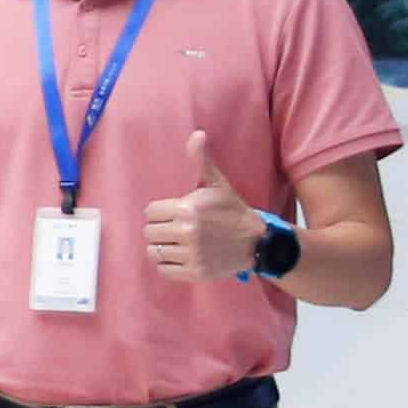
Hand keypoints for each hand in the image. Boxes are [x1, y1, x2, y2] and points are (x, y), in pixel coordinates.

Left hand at [147, 130, 263, 282]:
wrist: (258, 242)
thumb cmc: (232, 210)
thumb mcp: (217, 185)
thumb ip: (201, 161)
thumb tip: (197, 134)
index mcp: (187, 210)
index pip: (150, 212)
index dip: (160, 212)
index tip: (173, 213)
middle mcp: (187, 233)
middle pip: (149, 232)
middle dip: (160, 229)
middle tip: (175, 228)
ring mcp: (191, 255)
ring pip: (153, 252)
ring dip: (162, 247)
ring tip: (177, 242)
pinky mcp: (195, 273)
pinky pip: (163, 270)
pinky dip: (168, 265)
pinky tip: (180, 256)